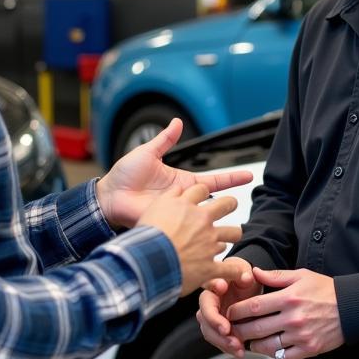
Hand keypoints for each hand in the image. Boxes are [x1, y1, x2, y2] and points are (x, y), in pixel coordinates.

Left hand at [96, 118, 252, 230]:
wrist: (108, 196)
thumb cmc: (124, 175)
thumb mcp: (147, 153)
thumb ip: (165, 140)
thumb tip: (178, 122)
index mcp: (182, 182)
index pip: (213, 181)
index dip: (231, 178)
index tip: (249, 175)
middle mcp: (184, 199)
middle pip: (214, 201)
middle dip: (232, 203)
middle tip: (250, 202)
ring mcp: (177, 214)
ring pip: (204, 217)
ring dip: (219, 219)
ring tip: (237, 222)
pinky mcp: (167, 224)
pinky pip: (186, 229)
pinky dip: (198, 232)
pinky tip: (211, 236)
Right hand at [140, 183, 249, 296]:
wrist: (148, 262)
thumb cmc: (146, 238)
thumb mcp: (152, 208)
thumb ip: (166, 198)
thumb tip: (176, 189)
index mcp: (186, 206)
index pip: (201, 189)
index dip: (203, 191)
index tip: (204, 194)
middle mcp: (201, 221)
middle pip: (226, 204)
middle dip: (229, 204)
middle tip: (229, 206)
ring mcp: (209, 242)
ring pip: (233, 232)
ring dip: (233, 234)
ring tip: (231, 236)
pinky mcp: (210, 265)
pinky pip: (230, 269)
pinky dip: (235, 271)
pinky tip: (237, 271)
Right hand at [196, 257, 260, 357]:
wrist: (246, 283)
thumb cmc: (241, 274)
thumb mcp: (243, 269)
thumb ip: (243, 273)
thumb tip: (246, 277)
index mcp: (211, 289)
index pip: (206, 303)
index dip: (213, 316)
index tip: (226, 326)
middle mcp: (208, 304)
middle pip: (206, 322)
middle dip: (218, 333)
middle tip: (232, 339)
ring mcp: (213, 317)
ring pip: (211, 333)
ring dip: (223, 343)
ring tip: (238, 349)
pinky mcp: (219, 327)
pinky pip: (219, 340)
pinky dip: (229, 347)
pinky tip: (239, 351)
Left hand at [227, 266, 344, 358]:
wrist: (351, 307)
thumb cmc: (325, 289)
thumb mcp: (301, 276)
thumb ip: (275, 276)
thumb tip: (254, 273)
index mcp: (289, 297)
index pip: (254, 306)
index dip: (237, 311)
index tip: (230, 313)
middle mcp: (293, 318)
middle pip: (256, 328)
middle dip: (239, 330)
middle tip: (232, 329)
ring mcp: (301, 335)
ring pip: (267, 346)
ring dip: (253, 345)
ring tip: (249, 340)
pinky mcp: (308, 349)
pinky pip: (283, 358)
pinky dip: (273, 355)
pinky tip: (269, 348)